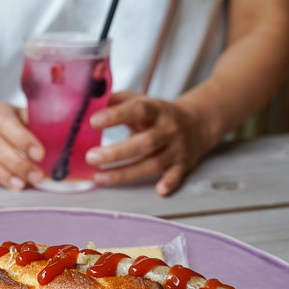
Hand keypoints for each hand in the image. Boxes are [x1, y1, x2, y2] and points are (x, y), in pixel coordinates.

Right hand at [0, 99, 45, 188]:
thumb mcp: (18, 113)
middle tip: (37, 177)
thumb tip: (62, 134)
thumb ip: (34, 122)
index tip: (40, 155)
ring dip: (1, 174)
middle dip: (18, 164)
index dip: (24, 140)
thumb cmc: (3, 120)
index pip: (8, 124)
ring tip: (20, 185)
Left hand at [86, 91, 214, 195]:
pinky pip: (177, 175)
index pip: (137, 110)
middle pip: (144, 142)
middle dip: (116, 152)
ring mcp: (176, 148)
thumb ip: (118, 100)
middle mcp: (168, 129)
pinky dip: (170, 182)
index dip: (116, 115)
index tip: (94, 121)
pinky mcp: (183, 164)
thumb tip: (91, 98)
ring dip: (125, 172)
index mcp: (156, 110)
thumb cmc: (159, 114)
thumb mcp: (142, 101)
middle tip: (91, 157)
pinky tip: (160, 190)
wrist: (198, 123)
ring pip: (153, 163)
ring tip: (99, 177)